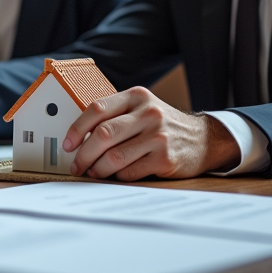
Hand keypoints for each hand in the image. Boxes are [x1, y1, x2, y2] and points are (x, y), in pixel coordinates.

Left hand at [63, 87, 239, 179]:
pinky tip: (116, 176)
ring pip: (114, 156)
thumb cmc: (162, 125)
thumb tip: (78, 138)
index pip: (97, 108)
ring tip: (93, 173)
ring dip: (98, 169)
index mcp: (137, 96)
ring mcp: (158, 136)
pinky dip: (118, 176)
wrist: (204, 139)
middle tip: (76, 165)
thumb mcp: (142, 109)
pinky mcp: (166, 158)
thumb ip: (115, 116)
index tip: (67, 144)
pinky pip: (130, 171)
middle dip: (84, 154)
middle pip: (103, 134)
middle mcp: (148, 113)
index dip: (77, 128)